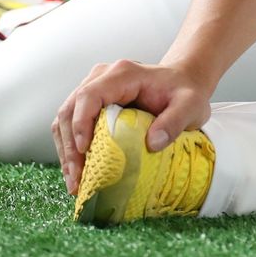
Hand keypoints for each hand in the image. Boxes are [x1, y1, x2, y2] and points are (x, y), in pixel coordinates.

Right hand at [52, 60, 212, 194]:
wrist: (183, 82)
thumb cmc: (185, 91)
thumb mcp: (191, 105)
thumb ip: (175, 121)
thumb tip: (152, 143)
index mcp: (123, 74)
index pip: (89, 95)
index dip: (80, 123)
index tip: (85, 151)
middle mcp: (102, 77)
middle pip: (70, 109)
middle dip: (69, 147)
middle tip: (78, 179)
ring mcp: (94, 88)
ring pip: (64, 119)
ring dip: (66, 151)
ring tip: (76, 182)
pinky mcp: (92, 103)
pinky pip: (71, 125)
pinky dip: (71, 149)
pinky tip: (78, 171)